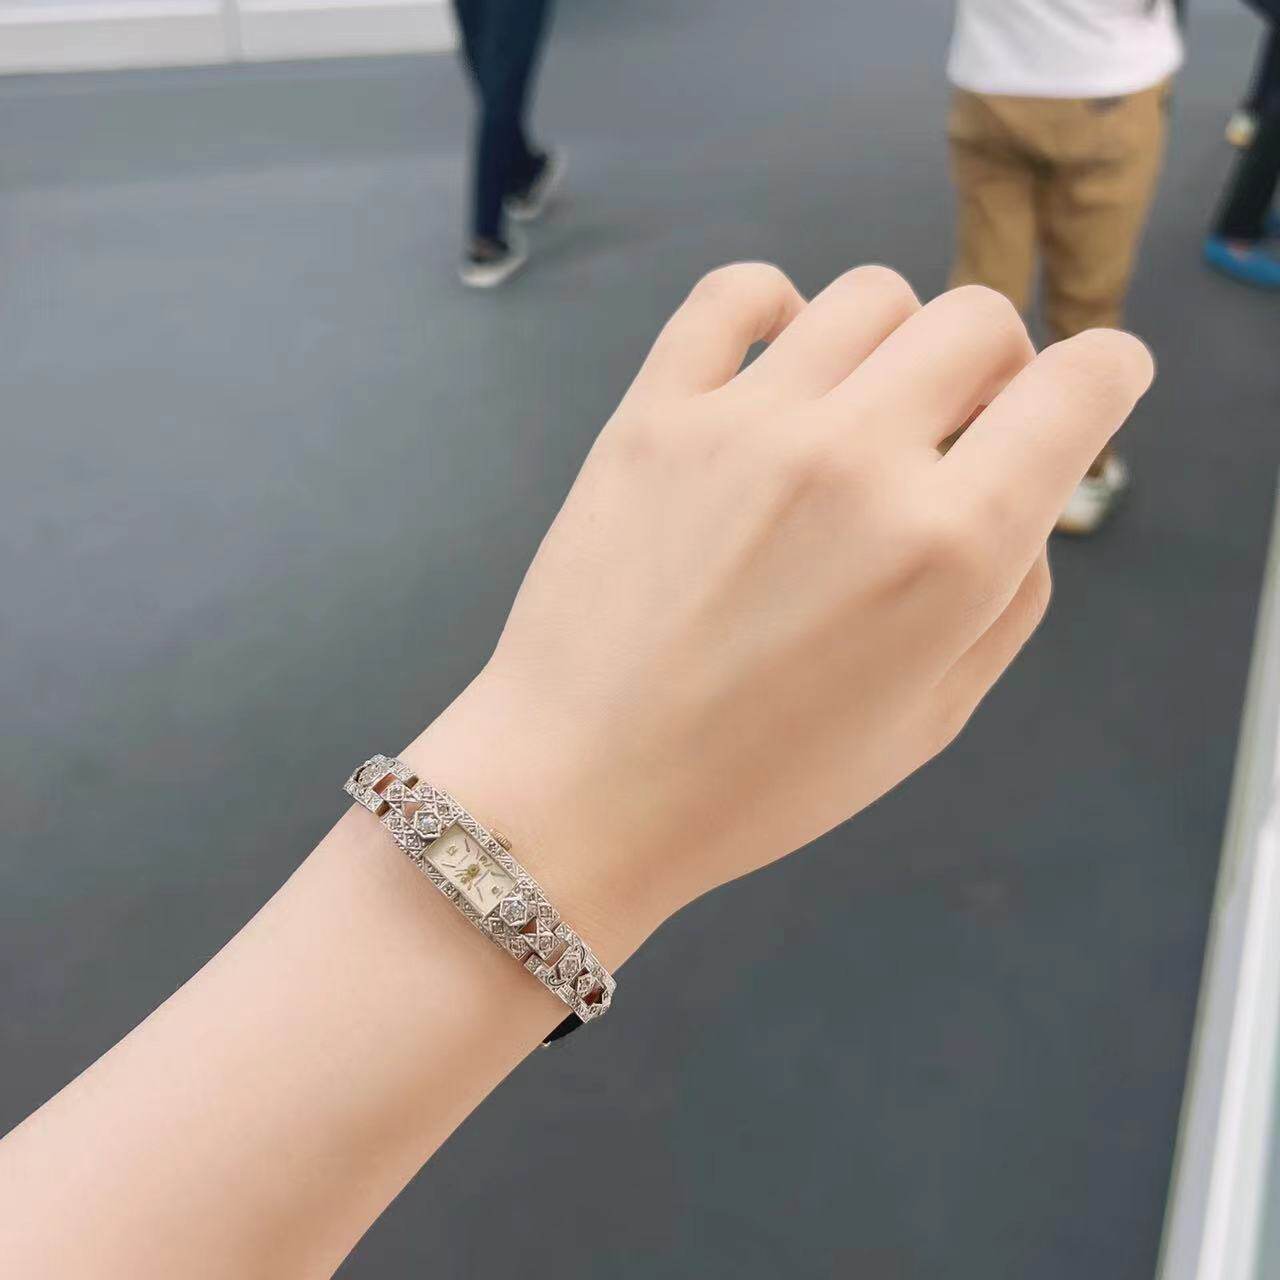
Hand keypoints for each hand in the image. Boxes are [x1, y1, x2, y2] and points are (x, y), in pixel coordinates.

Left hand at [411, 264, 1151, 956]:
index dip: (1107, 377)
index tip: (1085, 392)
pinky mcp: (654, 415)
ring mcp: (747, 425)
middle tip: (955, 431)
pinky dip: (775, 307)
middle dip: (995, 368)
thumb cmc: (762, 780)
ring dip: (892, 345)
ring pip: (870, 294)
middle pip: (980, 319)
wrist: (585, 786)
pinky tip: (776, 363)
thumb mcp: (933, 718)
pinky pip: (736, 291)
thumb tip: (1026, 495)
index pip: (1084, 383)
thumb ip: (1009, 594)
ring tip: (856, 414)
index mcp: (950, 548)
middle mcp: (858, 462)